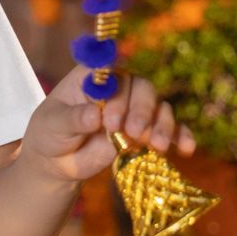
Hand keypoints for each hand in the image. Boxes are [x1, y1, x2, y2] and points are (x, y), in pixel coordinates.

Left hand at [20, 64, 196, 183]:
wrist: (57, 162)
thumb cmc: (51, 134)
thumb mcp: (53, 125)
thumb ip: (73, 119)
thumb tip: (94, 116)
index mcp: (93, 76)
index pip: (113, 73)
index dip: (117, 92)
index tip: (110, 120)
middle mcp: (118, 87)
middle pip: (142, 88)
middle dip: (141, 111)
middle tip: (131, 133)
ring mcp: (134, 109)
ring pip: (159, 107)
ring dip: (162, 124)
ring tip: (156, 145)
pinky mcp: (146, 131)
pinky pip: (170, 129)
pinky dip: (180, 136)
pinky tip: (185, 149)